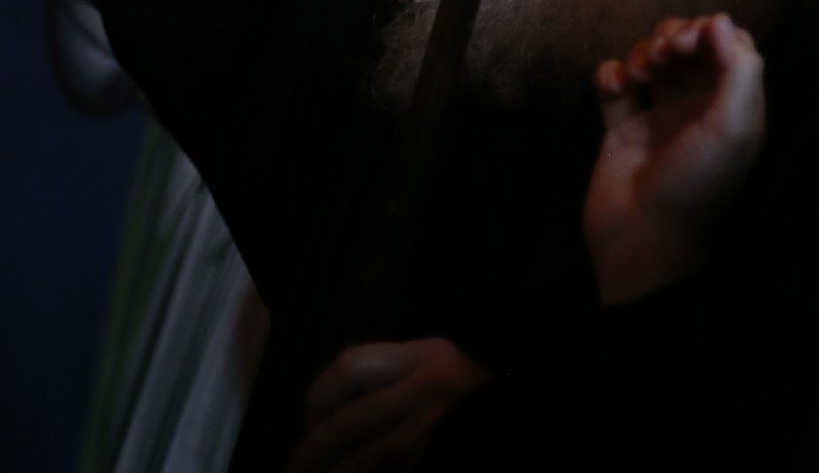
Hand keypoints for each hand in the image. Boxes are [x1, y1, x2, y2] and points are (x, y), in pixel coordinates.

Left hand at [285, 338, 487, 471]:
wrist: (523, 428)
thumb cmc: (472, 396)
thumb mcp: (437, 364)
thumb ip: (393, 368)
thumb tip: (333, 389)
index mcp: (426, 357)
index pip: (352, 366)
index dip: (318, 396)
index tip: (307, 419)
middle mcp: (426, 393)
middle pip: (349, 421)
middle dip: (312, 448)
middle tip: (294, 466)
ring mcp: (430, 435)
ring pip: (363, 460)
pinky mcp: (429, 460)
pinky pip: (383, 471)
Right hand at [584, 13, 764, 305]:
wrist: (642, 242)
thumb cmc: (695, 188)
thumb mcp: (732, 128)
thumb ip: (738, 69)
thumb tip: (722, 19)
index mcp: (732, 109)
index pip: (731, 46)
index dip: (711, 32)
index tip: (691, 43)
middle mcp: (698, 109)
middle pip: (690, 45)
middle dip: (674, 35)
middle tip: (665, 54)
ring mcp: (658, 118)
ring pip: (653, 58)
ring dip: (644, 50)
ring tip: (640, 73)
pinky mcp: (621, 130)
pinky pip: (615, 84)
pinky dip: (611, 74)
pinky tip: (616, 87)